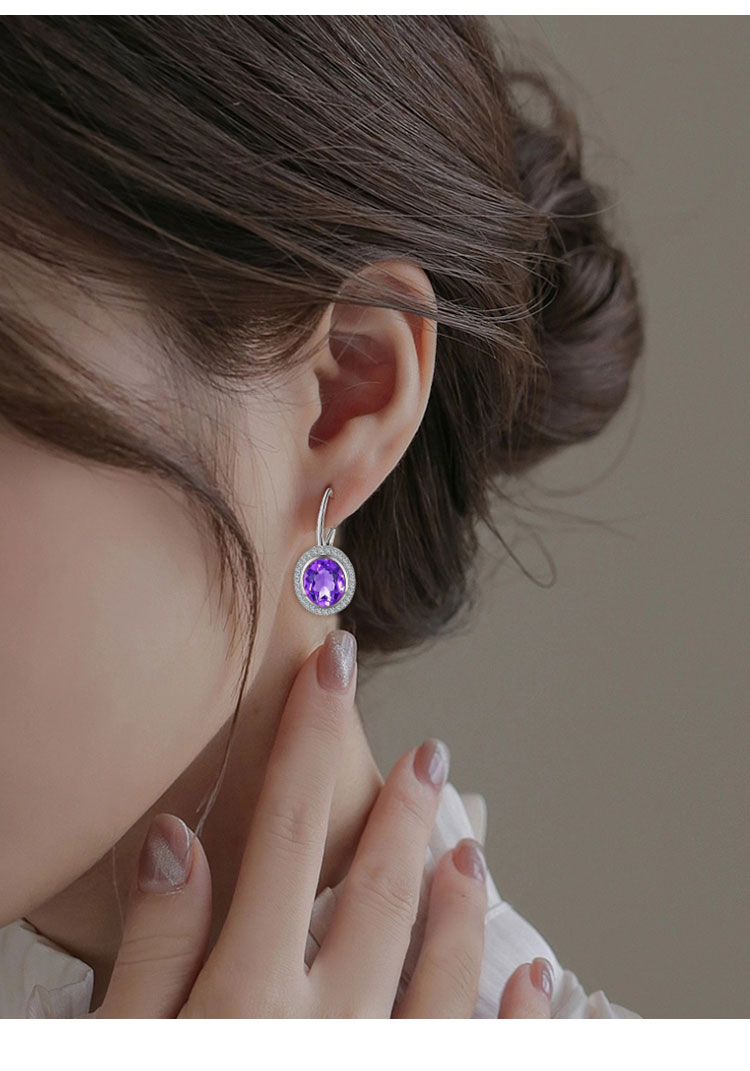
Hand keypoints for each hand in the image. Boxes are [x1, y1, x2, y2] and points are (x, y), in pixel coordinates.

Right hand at [95, 629, 550, 1016]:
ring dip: (457, 899)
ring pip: (440, 968)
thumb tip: (177, 839)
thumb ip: (154, 948)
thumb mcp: (123, 1046)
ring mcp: (384, 1069)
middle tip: (429, 754)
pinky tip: (534, 972)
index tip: (333, 666)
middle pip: (374, 889)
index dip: (310, 736)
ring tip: (468, 851)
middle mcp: (327, 1024)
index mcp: (246, 993)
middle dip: (403, 809)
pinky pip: (483, 1055)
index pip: (285, 832)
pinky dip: (516, 1013)